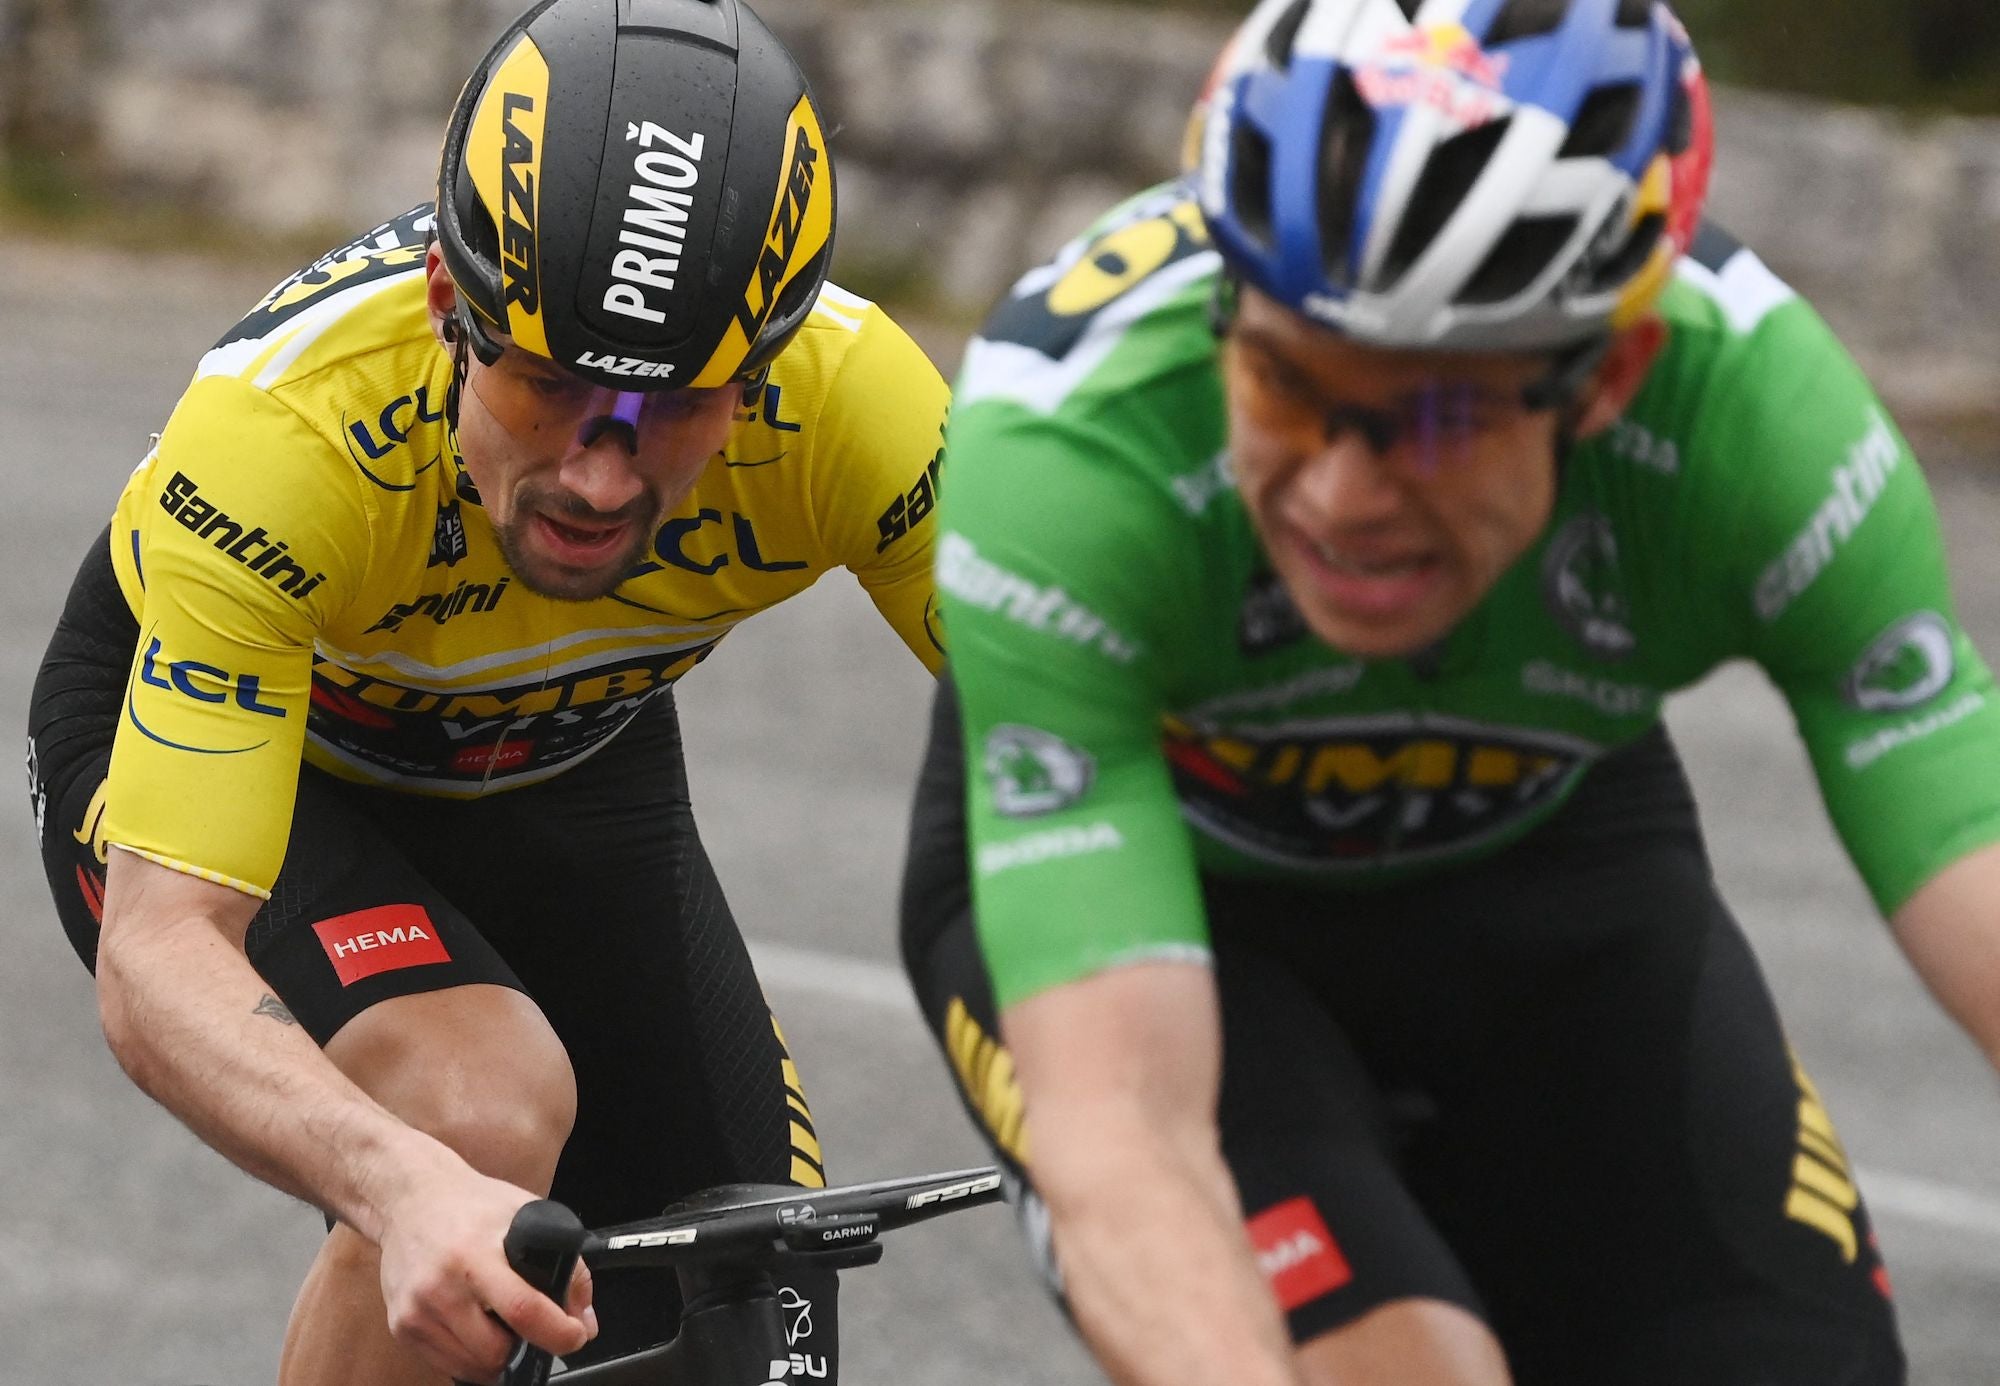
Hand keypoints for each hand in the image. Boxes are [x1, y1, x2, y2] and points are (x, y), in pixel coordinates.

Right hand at [375, 1159, 597, 1381]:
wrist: (409, 1199)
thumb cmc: (472, 1206)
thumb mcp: (527, 1214)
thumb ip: (566, 1265)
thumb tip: (584, 1321)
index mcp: (475, 1253)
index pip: (522, 1308)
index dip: (557, 1332)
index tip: (575, 1336)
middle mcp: (441, 1286)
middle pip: (495, 1351)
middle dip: (525, 1348)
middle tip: (534, 1331)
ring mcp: (416, 1311)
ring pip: (473, 1366)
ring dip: (497, 1357)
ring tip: (502, 1325)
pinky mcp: (401, 1327)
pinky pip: (447, 1365)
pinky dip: (470, 1357)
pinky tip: (476, 1328)